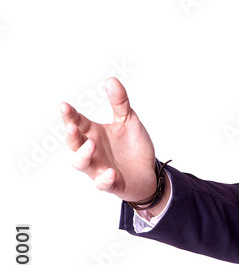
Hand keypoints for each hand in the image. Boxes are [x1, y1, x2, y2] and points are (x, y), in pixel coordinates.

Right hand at [61, 78, 157, 202]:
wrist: (149, 173)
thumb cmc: (134, 147)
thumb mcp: (129, 121)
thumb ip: (120, 103)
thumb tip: (110, 80)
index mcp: (94, 133)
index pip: (77, 123)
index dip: (70, 115)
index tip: (64, 106)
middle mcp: (92, 150)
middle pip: (74, 143)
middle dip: (71, 134)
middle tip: (72, 125)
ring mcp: (99, 167)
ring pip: (82, 164)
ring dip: (84, 155)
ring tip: (91, 144)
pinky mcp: (111, 183)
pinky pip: (103, 184)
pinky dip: (105, 179)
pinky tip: (111, 173)